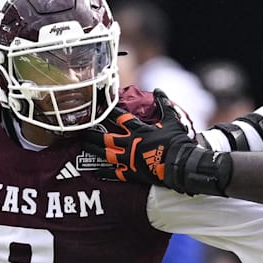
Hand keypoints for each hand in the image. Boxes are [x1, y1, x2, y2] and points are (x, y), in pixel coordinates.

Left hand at [84, 89, 232, 195]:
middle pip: (106, 137)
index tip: (100, 106)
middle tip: (82, 130)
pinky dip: (105, 172)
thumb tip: (159, 89)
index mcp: (139, 130)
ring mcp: (129, 159)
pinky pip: (115, 173)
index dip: (110, 111)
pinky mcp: (132, 173)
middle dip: (93, 133)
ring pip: (106, 154)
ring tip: (83, 146)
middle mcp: (130, 144)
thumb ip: (164, 105)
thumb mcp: (172, 121)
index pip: (120, 117)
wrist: (180, 165)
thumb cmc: (177, 142)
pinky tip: (96, 171)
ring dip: (94, 149)